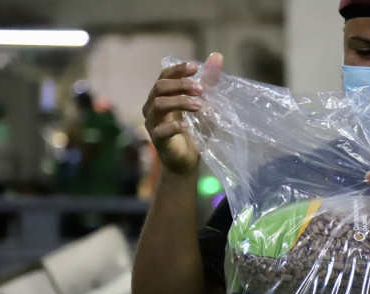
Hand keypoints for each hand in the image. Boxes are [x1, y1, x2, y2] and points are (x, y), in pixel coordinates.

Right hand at [142, 52, 223, 175]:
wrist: (187, 160)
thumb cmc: (195, 131)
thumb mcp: (206, 104)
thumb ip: (209, 82)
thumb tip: (217, 56)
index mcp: (162, 96)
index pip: (164, 76)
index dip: (177, 70)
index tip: (195, 68)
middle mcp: (153, 106)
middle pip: (160, 87)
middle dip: (181, 85)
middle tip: (201, 89)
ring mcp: (153, 123)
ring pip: (159, 104)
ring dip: (180, 102)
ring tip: (199, 105)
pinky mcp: (157, 140)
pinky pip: (161, 130)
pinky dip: (174, 126)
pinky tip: (187, 126)